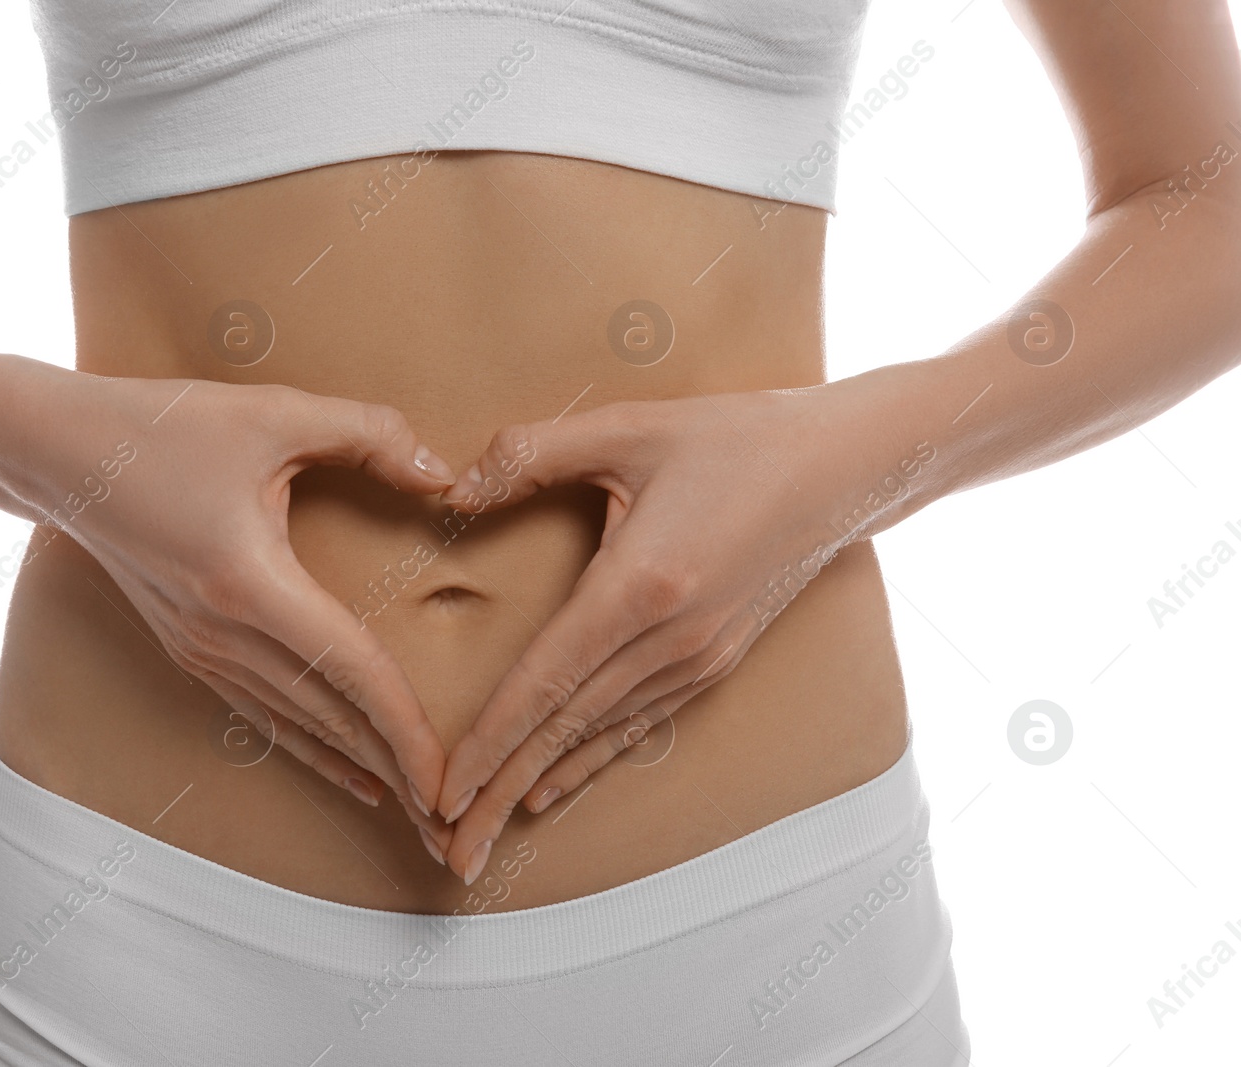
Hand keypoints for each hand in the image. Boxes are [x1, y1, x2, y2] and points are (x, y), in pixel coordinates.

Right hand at [10, 369, 458, 835]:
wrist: (56, 454)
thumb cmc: (160, 426)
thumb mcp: (273, 412)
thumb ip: (368, 434)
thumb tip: (445, 475)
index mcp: (250, 585)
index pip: (350, 673)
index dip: (406, 731)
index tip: (447, 782)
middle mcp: (223, 636)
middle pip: (332, 719)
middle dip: (399, 774)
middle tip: (453, 828)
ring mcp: (202, 650)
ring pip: (301, 727)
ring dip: (364, 768)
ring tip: (420, 812)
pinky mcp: (190, 649)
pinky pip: (266, 714)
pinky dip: (317, 749)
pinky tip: (357, 776)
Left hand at [430, 376, 926, 882]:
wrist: (844, 467)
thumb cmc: (735, 438)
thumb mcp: (628, 426)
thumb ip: (530, 454)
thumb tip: (449, 485)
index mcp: (640, 587)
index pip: (544, 681)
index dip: (489, 742)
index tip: (443, 790)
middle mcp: (670, 641)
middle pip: (564, 730)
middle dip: (498, 792)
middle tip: (448, 852)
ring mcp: (697, 659)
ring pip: (597, 737)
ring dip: (534, 786)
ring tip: (482, 834)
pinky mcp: (714, 661)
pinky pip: (636, 724)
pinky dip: (588, 761)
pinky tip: (549, 789)